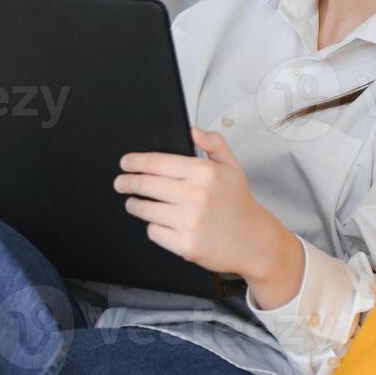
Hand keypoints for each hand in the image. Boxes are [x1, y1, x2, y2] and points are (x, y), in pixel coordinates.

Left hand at [115, 127, 298, 291]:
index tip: (125, 163)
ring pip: (145, 209)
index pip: (157, 162)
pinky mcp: (185, 244)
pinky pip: (154, 231)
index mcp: (204, 172)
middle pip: (146, 184)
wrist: (254, 242)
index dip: (135, 162)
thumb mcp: (232, 167)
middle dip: (127, 182)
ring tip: (134, 203)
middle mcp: (195, 195)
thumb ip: (214, 143)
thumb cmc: (240, 205)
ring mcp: (189, 221)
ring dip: (135, 205)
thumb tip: (193, 130)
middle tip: (121, 183)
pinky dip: (153, 227)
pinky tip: (159, 222)